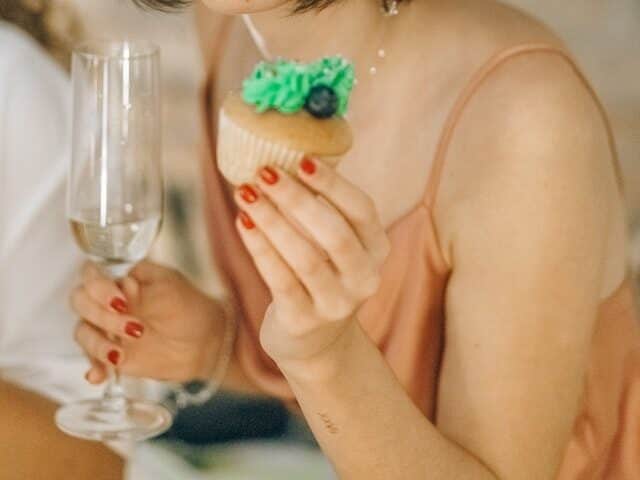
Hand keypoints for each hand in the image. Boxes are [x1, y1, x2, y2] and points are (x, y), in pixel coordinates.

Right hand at [71, 261, 223, 383]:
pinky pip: (92, 360)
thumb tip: (122, 284)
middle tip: (134, 329)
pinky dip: (93, 367)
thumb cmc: (190, 308)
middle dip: (102, 317)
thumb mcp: (171, 289)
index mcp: (123, 279)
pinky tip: (99, 376)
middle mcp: (109, 302)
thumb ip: (144, 288)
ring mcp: (108, 328)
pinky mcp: (111, 354)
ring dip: (96, 344)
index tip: (122, 303)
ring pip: (82, 332)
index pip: (92, 275)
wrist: (205, 343)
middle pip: (81, 302)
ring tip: (120, 356)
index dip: (100, 288)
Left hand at [234, 157, 389, 376]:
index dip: (333, 184)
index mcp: (377, 249)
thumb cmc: (320, 275)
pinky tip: (242, 222)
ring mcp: (337, 304)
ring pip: (304, 257)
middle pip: (333, 232)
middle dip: (296, 198)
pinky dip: (259, 247)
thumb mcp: (333, 245)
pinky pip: (279, 279)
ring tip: (244, 192)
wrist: (315, 341)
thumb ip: (321, 208)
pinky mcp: (305, 321)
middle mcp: (365, 277)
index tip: (301, 158)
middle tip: (263, 172)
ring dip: (271, 220)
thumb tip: (284, 153)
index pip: (361, 210)